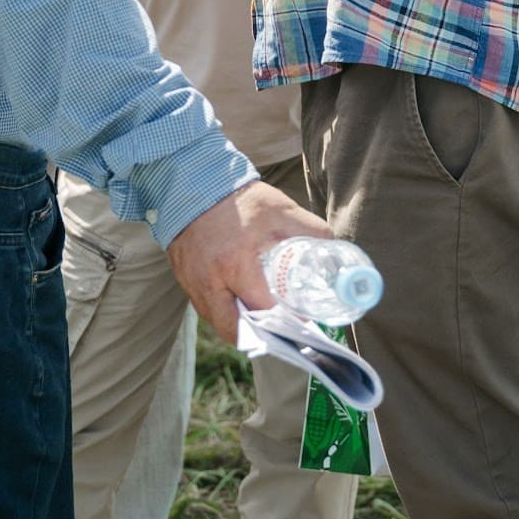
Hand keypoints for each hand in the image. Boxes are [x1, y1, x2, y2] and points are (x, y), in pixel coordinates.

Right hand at [166, 179, 332, 343]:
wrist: (193, 182)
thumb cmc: (241, 198)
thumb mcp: (282, 210)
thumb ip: (312, 230)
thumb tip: (335, 250)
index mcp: (236, 264)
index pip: (261, 309)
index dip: (283, 321)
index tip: (299, 322)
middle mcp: (210, 279)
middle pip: (233, 330)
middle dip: (257, 337)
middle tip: (277, 330)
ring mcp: (193, 281)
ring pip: (216, 321)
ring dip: (238, 325)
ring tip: (260, 319)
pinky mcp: (183, 278)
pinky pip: (203, 307)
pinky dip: (222, 311)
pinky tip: (238, 303)